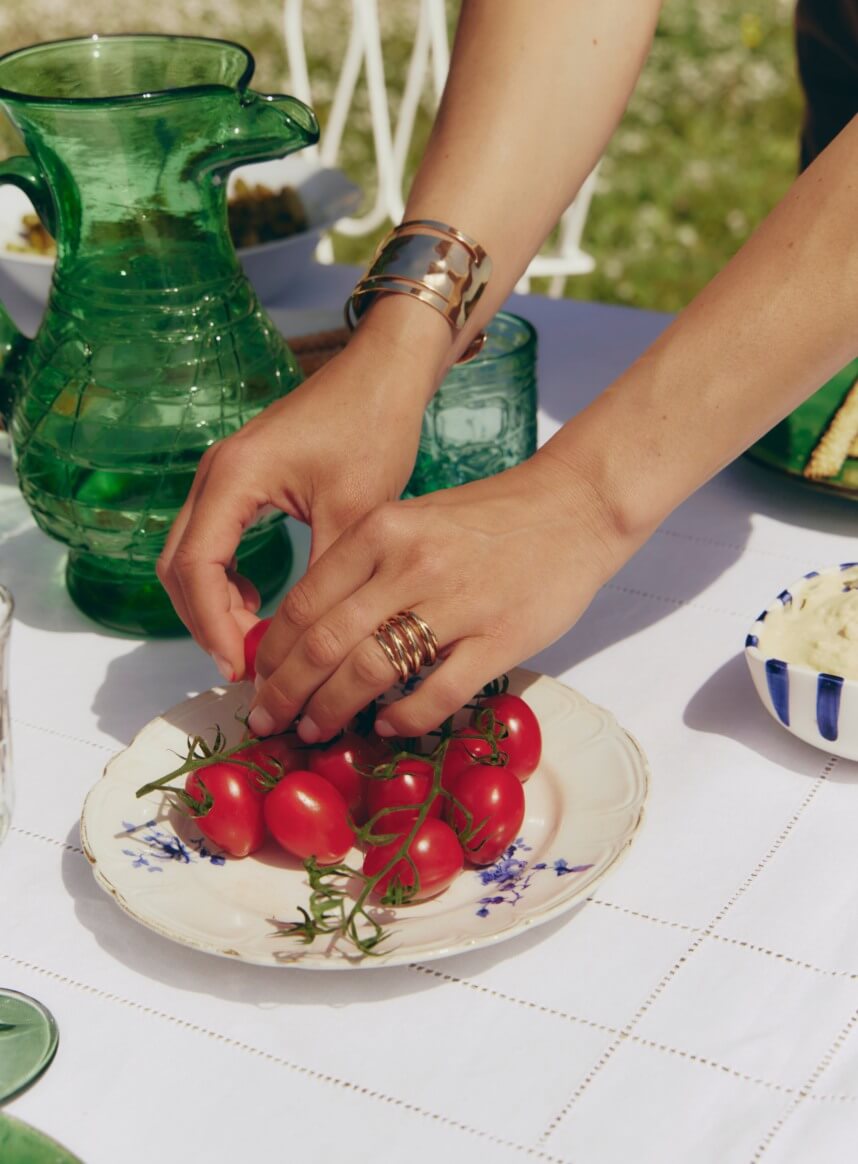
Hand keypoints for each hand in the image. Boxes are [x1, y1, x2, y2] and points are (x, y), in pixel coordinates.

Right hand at [157, 333, 436, 677]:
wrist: (384, 374)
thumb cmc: (372, 428)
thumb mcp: (355, 512)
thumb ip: (324, 577)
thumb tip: (307, 643)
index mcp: (233, 477)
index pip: (195, 569)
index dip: (212, 625)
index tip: (242, 666)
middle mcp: (214, 474)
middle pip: (179, 566)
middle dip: (207, 621)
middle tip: (247, 665)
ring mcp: (222, 475)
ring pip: (190, 555)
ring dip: (212, 602)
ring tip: (254, 640)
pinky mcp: (239, 479)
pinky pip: (211, 539)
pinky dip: (224, 578)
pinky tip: (258, 600)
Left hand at [247, 452, 624, 741]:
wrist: (575, 505)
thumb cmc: (488, 517)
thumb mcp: (413, 519)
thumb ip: (366, 567)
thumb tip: (314, 630)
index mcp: (381, 529)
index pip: (304, 603)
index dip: (271, 653)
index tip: (257, 682)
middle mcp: (410, 564)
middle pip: (324, 643)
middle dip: (286, 693)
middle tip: (269, 721)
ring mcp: (456, 603)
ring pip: (370, 672)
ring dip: (332, 710)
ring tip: (316, 731)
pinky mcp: (500, 639)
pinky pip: (437, 693)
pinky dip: (404, 719)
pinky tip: (388, 727)